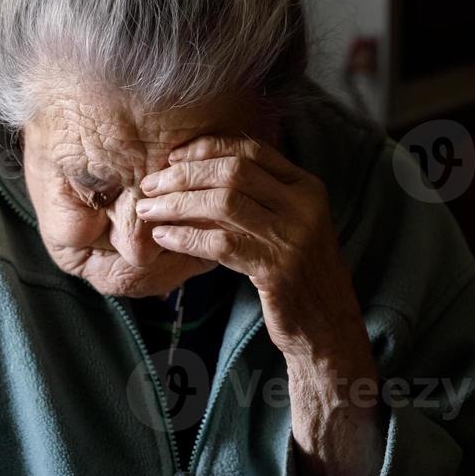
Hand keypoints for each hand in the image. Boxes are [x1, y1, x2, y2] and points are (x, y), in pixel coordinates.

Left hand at [136, 135, 382, 475]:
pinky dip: (186, 236)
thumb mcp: (284, 227)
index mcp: (306, 187)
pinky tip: (163, 238)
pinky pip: (221, 243)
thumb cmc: (296, 275)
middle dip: (185, 174)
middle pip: (234, 171)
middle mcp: (304, 205)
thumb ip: (255, 200)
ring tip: (147, 210)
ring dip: (177, 203)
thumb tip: (194, 176)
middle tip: (150, 184)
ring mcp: (294, 236)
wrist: (327, 327)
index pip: (252, 149)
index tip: (174, 157)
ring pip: (224, 202)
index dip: (208, 148)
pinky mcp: (278, 269)